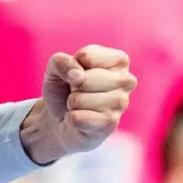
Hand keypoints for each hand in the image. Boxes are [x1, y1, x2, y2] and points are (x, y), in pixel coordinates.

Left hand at [20, 46, 137, 164]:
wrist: (61, 120)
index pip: (87, 57)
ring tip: (80, 106)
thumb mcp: (56, 69)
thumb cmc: (64, 89)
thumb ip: (61, 62)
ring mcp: (121, 104)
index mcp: (118, 60)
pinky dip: (71, 119)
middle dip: (72, 87)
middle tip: (77, 92)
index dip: (72, 67)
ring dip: (72, 103)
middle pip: (84, 79)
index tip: (77, 74)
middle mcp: (127, 80)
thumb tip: (77, 76)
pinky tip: (81, 119)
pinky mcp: (111, 124)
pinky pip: (78, 118)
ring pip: (79, 100)